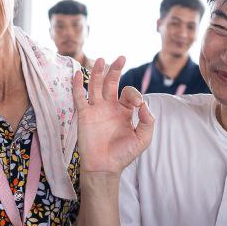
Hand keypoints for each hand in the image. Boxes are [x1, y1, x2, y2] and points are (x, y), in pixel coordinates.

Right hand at [73, 57, 153, 174]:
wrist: (105, 167)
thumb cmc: (124, 154)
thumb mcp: (143, 138)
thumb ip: (148, 121)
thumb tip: (144, 104)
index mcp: (125, 111)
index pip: (129, 93)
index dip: (135, 94)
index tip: (139, 104)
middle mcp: (110, 107)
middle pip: (112, 83)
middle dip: (116, 70)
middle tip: (121, 58)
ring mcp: (96, 109)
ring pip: (96, 85)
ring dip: (98, 72)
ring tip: (101, 60)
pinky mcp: (84, 115)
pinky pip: (79, 97)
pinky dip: (78, 85)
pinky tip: (78, 74)